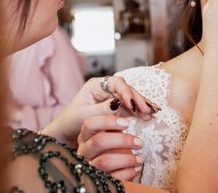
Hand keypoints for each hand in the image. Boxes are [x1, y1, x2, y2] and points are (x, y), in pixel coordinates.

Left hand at [41, 75, 156, 145]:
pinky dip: (139, 111)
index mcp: (96, 85)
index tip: (132, 104)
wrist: (65, 134)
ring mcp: (112, 98)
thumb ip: (100, 109)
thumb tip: (117, 103)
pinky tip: (149, 115)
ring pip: (131, 97)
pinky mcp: (116, 108)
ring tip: (153, 113)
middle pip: (127, 89)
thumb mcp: (83, 116)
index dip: (126, 92)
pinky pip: (131, 107)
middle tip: (148, 110)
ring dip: (142, 105)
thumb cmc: (70, 122)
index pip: (116, 83)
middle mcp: (106, 89)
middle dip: (138, 99)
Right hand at [77, 115, 144, 180]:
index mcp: (85, 135)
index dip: (108, 121)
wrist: (105, 168)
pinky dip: (127, 172)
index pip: (90, 123)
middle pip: (99, 141)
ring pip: (104, 161)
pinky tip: (137, 168)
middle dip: (123, 140)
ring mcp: (89, 166)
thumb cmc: (109, 146)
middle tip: (139, 142)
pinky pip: (112, 177)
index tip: (126, 123)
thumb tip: (130, 106)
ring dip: (127, 158)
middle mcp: (84, 150)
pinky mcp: (98, 180)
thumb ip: (117, 124)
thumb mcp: (110, 132)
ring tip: (141, 157)